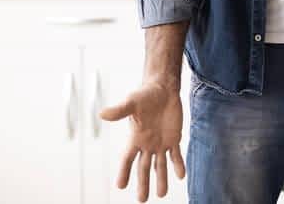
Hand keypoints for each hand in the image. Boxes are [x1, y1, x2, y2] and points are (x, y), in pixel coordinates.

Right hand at [99, 81, 185, 201]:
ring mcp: (161, 143)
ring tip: (162, 194)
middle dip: (143, 184)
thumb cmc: (145, 95)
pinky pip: (176, 155)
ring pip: (160, 166)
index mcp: (135, 139)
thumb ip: (119, 111)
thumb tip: (102, 114)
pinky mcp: (174, 138)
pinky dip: (178, 165)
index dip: (124, 172)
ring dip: (161, 179)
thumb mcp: (131, 102)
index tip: (120, 186)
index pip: (127, 159)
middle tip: (142, 200)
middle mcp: (147, 144)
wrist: (163, 90)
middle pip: (144, 168)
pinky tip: (181, 176)